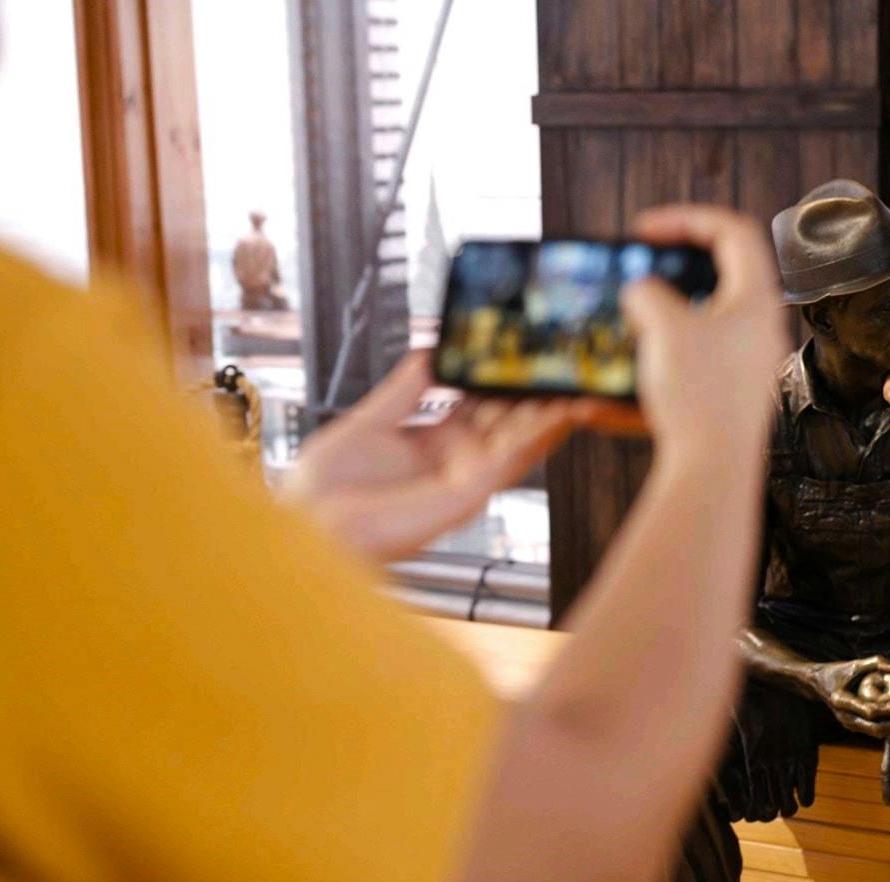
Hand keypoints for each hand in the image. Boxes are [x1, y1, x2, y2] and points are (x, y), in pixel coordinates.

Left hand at [285, 352, 590, 562]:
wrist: (308, 523)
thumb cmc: (325, 486)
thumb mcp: (370, 420)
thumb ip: (406, 389)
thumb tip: (433, 349)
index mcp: (435, 444)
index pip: (485, 409)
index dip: (507, 381)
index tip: (528, 352)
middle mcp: (457, 462)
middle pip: (511, 424)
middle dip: (540, 396)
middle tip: (567, 363)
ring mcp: (466, 480)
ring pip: (522, 442)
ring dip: (553, 414)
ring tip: (581, 384)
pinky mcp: (466, 494)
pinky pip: (511, 460)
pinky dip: (539, 435)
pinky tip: (559, 410)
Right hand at [623, 204, 790, 462]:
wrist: (714, 468)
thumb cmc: (698, 396)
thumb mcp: (663, 328)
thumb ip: (647, 294)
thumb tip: (642, 294)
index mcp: (757, 298)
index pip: (732, 230)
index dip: (686, 218)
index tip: (645, 229)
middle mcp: (764, 325)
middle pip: (727, 268)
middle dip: (680, 260)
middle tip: (645, 263)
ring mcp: (753, 358)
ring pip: (714, 310)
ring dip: (673, 304)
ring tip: (639, 313)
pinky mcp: (738, 387)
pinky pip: (707, 348)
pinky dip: (675, 340)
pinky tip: (648, 353)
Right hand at [807, 656, 889, 737]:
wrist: (817, 684)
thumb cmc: (837, 671)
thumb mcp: (854, 663)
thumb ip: (876, 662)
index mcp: (841, 701)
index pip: (870, 712)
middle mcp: (844, 716)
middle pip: (875, 729)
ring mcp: (848, 724)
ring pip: (876, 733)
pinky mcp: (853, 726)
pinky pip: (873, 730)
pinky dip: (888, 725)